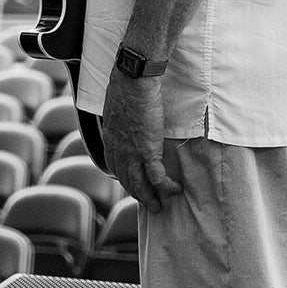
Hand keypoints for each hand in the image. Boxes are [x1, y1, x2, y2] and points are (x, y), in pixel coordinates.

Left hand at [98, 68, 173, 210]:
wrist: (133, 81)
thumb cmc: (126, 84)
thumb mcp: (117, 102)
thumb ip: (121, 113)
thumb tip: (126, 111)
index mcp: (110, 137)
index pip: (114, 165)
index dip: (123, 176)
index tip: (132, 182)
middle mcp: (118, 149)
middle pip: (126, 179)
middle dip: (137, 193)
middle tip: (147, 202)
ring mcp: (132, 152)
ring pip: (139, 184)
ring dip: (149, 198)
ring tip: (159, 206)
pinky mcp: (148, 151)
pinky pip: (157, 177)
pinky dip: (166, 187)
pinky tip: (175, 190)